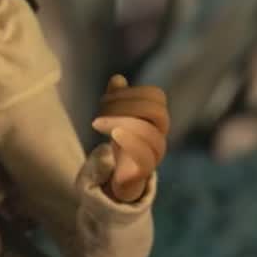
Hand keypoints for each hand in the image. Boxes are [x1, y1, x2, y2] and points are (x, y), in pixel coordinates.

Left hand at [91, 74, 168, 202]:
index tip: (106, 97)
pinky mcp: (145, 171)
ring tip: (97, 124)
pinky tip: (113, 135)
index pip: (156, 95)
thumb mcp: (116, 117)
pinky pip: (146, 157)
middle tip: (100, 110)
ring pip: (150, 133)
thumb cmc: (122, 143)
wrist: (122, 178)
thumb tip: (118, 78)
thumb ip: (117, 98)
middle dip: (126, 105)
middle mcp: (159, 134)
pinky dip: (129, 142)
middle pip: (157, 111)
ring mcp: (154, 154)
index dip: (131, 91)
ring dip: (121, 122)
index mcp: (155, 118)